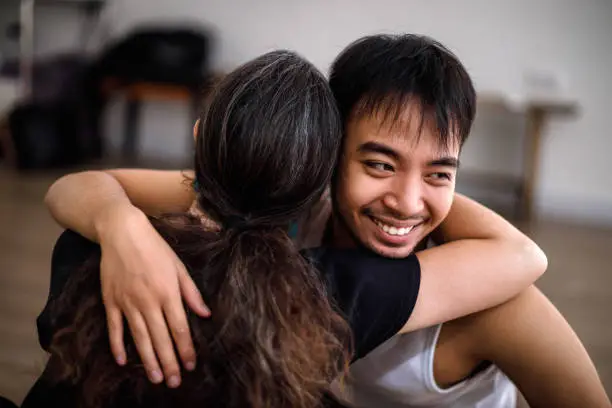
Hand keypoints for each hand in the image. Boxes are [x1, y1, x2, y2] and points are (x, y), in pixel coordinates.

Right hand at [97, 204, 209, 387]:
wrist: (122, 233)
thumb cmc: (155, 248)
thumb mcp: (179, 266)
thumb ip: (191, 293)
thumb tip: (205, 314)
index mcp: (168, 293)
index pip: (179, 328)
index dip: (185, 349)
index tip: (191, 365)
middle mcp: (148, 302)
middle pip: (160, 338)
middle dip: (169, 362)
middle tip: (174, 382)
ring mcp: (128, 303)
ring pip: (139, 338)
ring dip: (148, 360)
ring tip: (155, 378)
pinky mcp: (111, 301)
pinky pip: (114, 328)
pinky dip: (118, 345)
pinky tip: (122, 361)